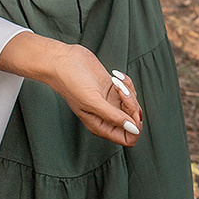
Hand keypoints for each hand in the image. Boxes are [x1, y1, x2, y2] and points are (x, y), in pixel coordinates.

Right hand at [0, 34, 142, 144]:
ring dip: (128, 91)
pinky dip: (127, 82)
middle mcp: (106, 117)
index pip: (128, 138)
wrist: (63, 60)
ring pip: (132, 104)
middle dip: (131, 104)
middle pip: (133, 119)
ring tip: (115, 81)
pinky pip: (129, 91)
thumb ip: (113, 117)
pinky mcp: (112, 89)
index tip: (129, 110)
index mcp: (100, 126)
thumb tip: (133, 129)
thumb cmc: (71, 82)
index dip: (135, 126)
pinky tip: (115, 75)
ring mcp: (110, 102)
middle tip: (120, 90)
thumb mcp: (92, 101)